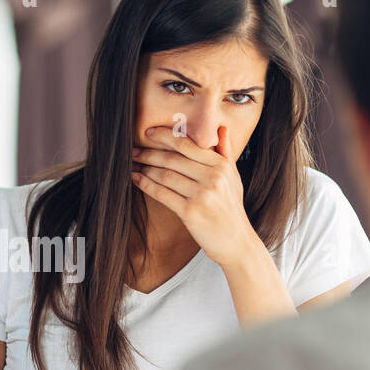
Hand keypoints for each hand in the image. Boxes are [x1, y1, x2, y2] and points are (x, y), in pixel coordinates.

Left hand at [131, 125, 261, 266]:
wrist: (236, 242)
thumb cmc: (231, 208)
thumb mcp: (234, 178)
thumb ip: (225, 152)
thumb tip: (221, 128)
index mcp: (221, 166)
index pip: (188, 145)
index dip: (165, 136)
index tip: (148, 132)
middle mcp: (213, 178)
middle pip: (173, 159)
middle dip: (149, 152)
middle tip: (134, 150)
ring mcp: (202, 195)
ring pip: (166, 175)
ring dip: (145, 168)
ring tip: (133, 164)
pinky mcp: (190, 212)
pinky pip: (163, 194)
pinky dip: (146, 185)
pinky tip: (136, 179)